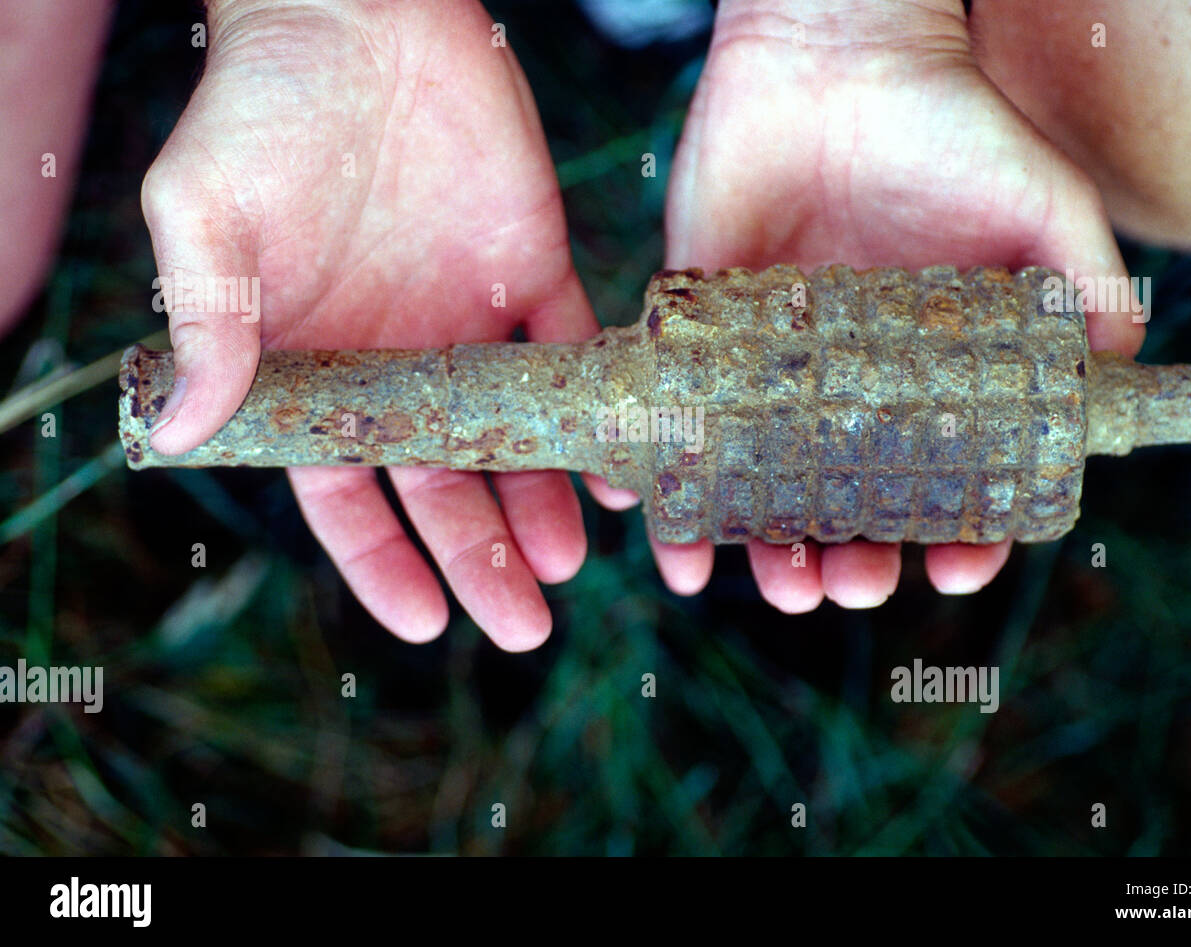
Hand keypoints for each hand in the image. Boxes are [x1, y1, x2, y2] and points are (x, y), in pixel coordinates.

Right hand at [141, 0, 594, 647]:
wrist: (357, 9)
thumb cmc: (260, 108)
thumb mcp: (208, 218)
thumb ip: (209, 325)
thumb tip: (181, 432)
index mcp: (318, 366)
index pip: (349, 489)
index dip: (384, 561)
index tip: (426, 622)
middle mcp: (400, 360)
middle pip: (447, 483)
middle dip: (483, 557)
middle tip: (526, 623)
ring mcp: (472, 320)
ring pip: (516, 436)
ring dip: (545, 500)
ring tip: (570, 559)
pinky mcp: (536, 267)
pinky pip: (573, 352)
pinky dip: (597, 406)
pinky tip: (620, 465)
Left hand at [655, 0, 1144, 610]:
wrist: (834, 56)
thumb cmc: (951, 126)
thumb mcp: (1043, 203)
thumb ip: (1087, 286)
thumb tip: (1119, 371)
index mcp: (927, 376)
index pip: (941, 481)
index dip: (955, 536)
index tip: (957, 570)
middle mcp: (847, 385)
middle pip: (847, 503)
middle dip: (853, 561)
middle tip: (855, 583)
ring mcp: (770, 366)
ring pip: (764, 487)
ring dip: (769, 548)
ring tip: (781, 578)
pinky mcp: (699, 334)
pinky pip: (680, 426)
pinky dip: (674, 490)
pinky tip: (676, 539)